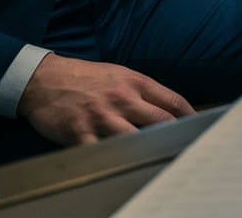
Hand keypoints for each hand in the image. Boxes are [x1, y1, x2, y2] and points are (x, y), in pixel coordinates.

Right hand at [18, 53, 194, 145]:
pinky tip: (121, 166)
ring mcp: (101, 117)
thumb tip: (168, 109)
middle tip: (182, 147)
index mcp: (134, 83)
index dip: (190, 116)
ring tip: (157, 160)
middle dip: (175, 136)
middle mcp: (122, 99)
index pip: (172, 100)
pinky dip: (112, 161)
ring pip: (135, 139)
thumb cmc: (84, 78)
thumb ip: (142, 91)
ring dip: (147, 150)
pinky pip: (101, 152)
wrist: (43, 79)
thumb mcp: (118, 74)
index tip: (199, 127)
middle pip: (160, 122)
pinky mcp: (80, 133)